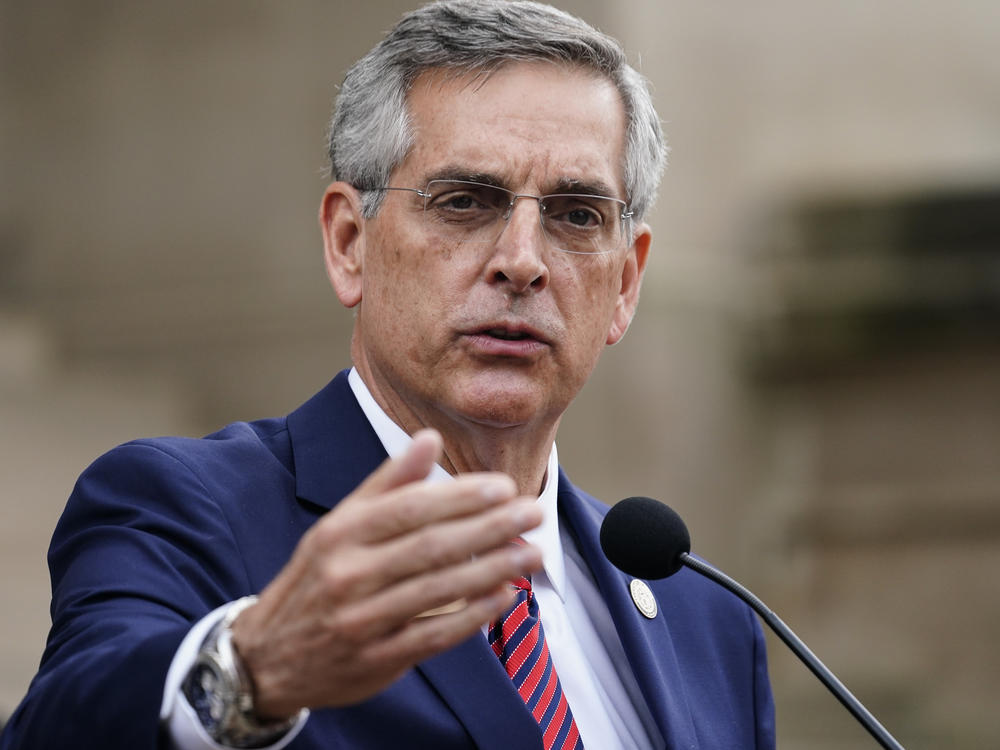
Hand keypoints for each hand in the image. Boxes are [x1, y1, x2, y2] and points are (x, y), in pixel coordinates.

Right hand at [229, 429, 543, 717]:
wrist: (266, 657)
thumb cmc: (317, 578)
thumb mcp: (339, 525)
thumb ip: (388, 483)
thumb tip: (429, 437)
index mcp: (341, 533)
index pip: (411, 507)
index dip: (461, 496)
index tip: (504, 487)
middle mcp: (348, 574)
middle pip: (431, 546)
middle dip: (490, 527)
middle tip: (533, 513)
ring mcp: (361, 620)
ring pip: (438, 589)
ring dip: (492, 569)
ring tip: (532, 552)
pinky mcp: (376, 660)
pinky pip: (434, 635)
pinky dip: (472, 616)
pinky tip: (504, 596)